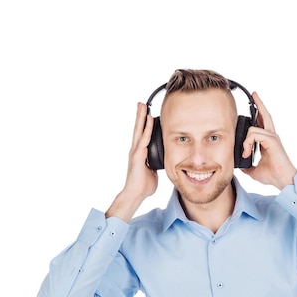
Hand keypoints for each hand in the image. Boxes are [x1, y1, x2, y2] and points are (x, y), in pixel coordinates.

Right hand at [106, 102, 157, 221]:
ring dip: (141, 117)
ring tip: (142, 106)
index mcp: (139, 153)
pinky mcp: (137, 155)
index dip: (144, 124)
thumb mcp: (152, 172)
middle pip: (138, 129)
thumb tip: (161, 163)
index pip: (142, 135)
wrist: (136, 194)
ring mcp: (135, 152)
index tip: (146, 114)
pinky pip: (144, 139)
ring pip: (139, 131)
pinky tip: (149, 120)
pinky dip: (147, 129)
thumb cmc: (143, 186)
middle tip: (142, 103)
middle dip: (140, 116)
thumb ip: (155, 164)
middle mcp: (136, 150)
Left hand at [240, 92, 296, 189]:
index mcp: (268, 141)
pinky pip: (254, 134)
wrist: (283, 181)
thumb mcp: (254, 171)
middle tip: (254, 94)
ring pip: (253, 128)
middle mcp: (271, 137)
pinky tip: (247, 153)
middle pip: (265, 115)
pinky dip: (247, 143)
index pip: (262, 124)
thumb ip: (247, 165)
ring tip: (245, 153)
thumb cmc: (273, 176)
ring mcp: (272, 137)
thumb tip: (239, 166)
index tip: (251, 111)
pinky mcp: (272, 141)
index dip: (257, 116)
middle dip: (259, 104)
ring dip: (245, 141)